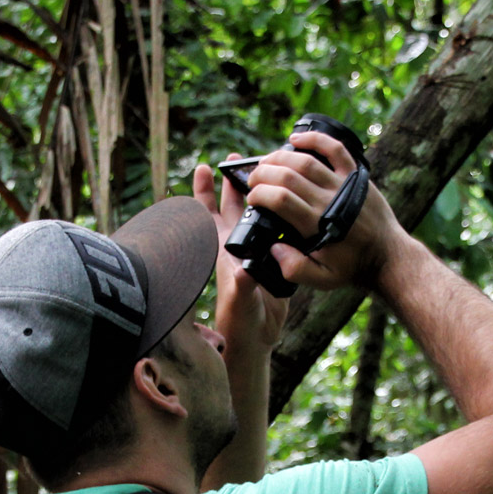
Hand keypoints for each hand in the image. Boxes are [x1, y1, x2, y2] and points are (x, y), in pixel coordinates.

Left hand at [194, 162, 287, 355]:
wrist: (256, 338)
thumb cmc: (239, 320)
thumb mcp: (240, 300)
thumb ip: (242, 284)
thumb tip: (245, 270)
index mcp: (223, 249)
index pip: (207, 213)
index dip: (203, 191)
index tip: (203, 166)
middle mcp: (237, 246)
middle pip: (232, 205)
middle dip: (232, 180)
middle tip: (235, 155)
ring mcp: (254, 252)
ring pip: (254, 216)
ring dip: (257, 194)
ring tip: (264, 170)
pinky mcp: (272, 261)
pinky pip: (275, 232)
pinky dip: (280, 216)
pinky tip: (289, 203)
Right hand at [235, 129, 401, 293]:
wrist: (387, 256)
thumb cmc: (352, 267)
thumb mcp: (322, 280)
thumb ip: (295, 269)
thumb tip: (274, 248)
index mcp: (316, 225)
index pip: (279, 199)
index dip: (259, 194)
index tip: (252, 198)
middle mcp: (329, 200)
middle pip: (287, 175)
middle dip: (263, 173)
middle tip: (253, 180)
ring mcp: (343, 184)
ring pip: (305, 159)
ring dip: (280, 156)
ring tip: (266, 163)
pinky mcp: (355, 175)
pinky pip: (335, 148)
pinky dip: (315, 139)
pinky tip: (296, 139)